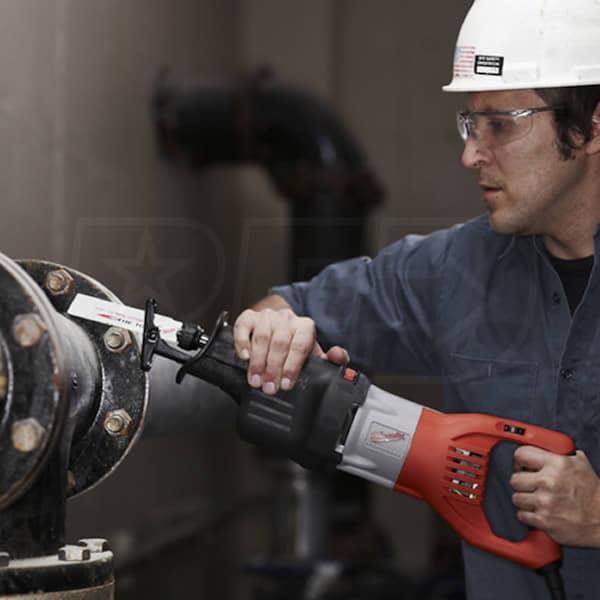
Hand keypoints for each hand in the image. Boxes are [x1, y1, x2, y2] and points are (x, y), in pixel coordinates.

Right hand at [234, 308, 348, 394]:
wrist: (278, 324)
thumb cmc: (295, 343)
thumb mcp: (313, 353)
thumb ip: (331, 359)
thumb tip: (338, 355)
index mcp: (304, 327)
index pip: (300, 345)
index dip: (292, 366)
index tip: (286, 384)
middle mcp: (286, 319)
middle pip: (280, 342)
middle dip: (274, 368)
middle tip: (269, 388)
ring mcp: (267, 316)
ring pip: (262, 337)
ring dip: (258, 362)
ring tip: (256, 380)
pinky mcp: (249, 317)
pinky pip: (244, 326)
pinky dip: (242, 342)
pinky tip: (244, 357)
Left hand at [510, 446, 599, 545]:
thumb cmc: (592, 493)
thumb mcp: (578, 462)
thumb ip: (557, 453)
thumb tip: (541, 445)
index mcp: (556, 464)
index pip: (521, 454)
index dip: (520, 460)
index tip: (522, 466)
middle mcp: (549, 481)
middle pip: (514, 479)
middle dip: (521, 482)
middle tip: (530, 485)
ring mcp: (546, 502)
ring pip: (516, 498)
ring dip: (524, 500)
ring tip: (536, 500)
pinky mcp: (544, 520)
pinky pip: (522, 515)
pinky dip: (528, 515)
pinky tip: (539, 511)